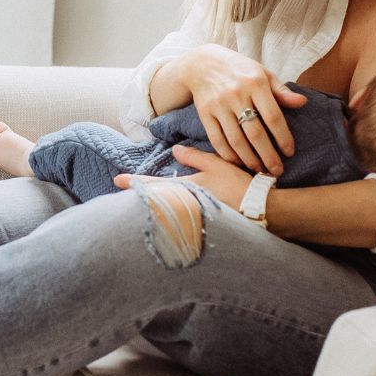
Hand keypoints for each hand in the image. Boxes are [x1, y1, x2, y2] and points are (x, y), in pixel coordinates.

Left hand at [114, 145, 252, 210]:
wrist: (259, 209)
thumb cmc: (239, 185)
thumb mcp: (218, 165)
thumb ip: (195, 158)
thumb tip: (174, 151)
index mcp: (186, 189)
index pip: (154, 185)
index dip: (135, 181)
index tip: (117, 179)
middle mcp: (185, 205)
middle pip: (155, 201)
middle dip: (139, 196)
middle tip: (121, 190)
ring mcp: (191, 217)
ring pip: (165, 209)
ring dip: (152, 204)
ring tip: (138, 201)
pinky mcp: (200, 224)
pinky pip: (178, 217)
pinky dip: (168, 213)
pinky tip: (165, 211)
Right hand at [175, 44, 306, 175]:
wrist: (202, 64)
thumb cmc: (239, 69)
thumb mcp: (263, 73)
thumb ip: (281, 91)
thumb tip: (302, 103)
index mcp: (255, 83)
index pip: (273, 116)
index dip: (283, 138)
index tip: (289, 152)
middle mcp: (237, 94)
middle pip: (255, 133)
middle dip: (268, 156)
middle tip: (277, 171)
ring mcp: (219, 105)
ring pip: (236, 140)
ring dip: (249, 160)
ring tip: (260, 170)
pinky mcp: (205, 114)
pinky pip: (217, 140)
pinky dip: (228, 155)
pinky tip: (239, 163)